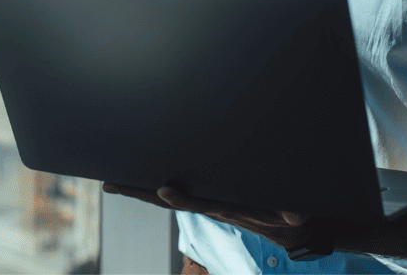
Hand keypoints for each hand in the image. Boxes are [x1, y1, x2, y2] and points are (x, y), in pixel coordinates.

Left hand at [102, 182, 312, 251]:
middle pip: (167, 201)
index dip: (181, 199)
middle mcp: (208, 206)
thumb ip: (293, 214)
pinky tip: (138, 179)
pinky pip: (174, 191)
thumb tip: (296, 214)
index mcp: (225, 209)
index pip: (198, 204)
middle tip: (110, 184)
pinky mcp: (205, 195)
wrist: (286, 228)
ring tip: (112, 181)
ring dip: (138, 189)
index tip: (165, 190)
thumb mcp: (293, 216)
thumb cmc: (287, 217)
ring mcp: (204, 201)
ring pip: (165, 196)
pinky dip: (154, 186)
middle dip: (138, 192)